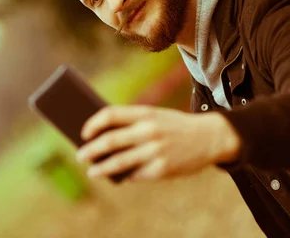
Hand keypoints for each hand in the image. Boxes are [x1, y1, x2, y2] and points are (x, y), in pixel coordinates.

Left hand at [76, 105, 240, 181]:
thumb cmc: (175, 126)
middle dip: (91, 150)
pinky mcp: (161, 169)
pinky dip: (124, 176)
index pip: (111, 114)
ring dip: (100, 168)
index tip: (83, 133)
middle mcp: (149, 130)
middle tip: (80, 156)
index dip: (93, 124)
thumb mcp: (157, 116)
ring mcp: (155, 151)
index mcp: (146, 113)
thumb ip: (133, 124)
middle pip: (110, 140)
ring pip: (118, 162)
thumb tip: (101, 141)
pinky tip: (118, 176)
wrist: (209, 137)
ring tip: (92, 171)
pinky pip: (135, 175)